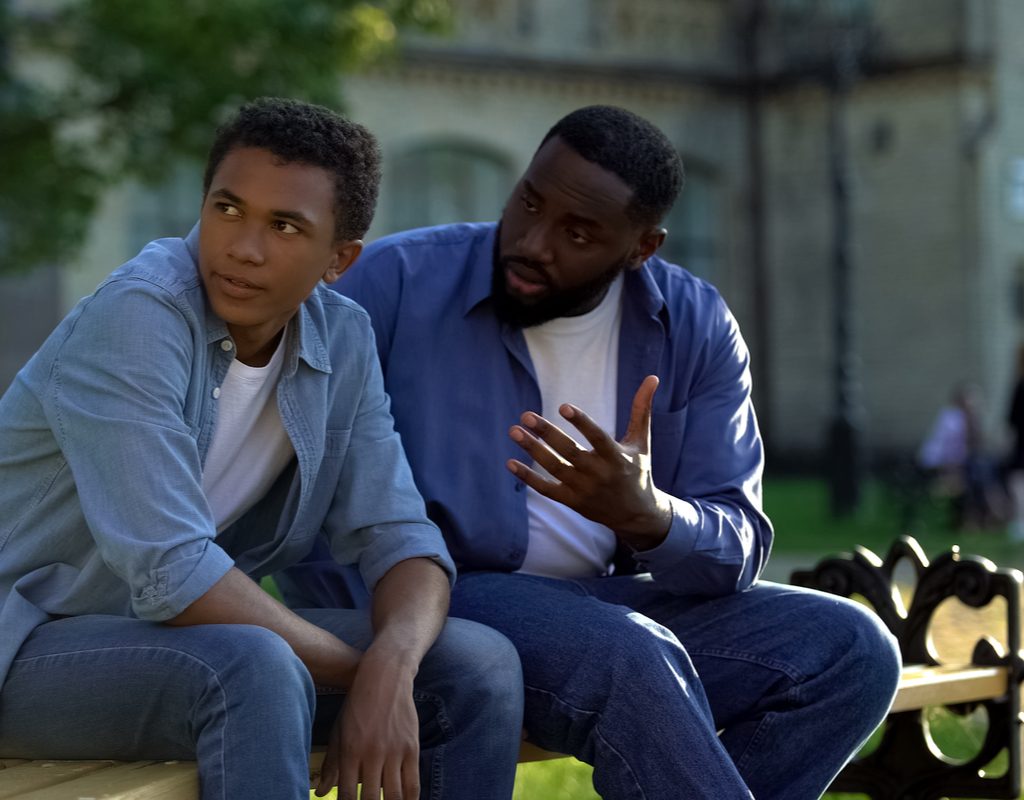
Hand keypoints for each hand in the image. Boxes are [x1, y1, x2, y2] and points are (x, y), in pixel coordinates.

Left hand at [315, 653, 419, 798]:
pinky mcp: (411, 748)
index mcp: (350, 751)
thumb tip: (319, 793)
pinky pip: (412, 784)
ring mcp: (394, 751)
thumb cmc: (357, 706)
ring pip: (394, 796)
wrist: (385, 678)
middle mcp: (371, 753)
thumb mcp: (339, 732)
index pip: (346, 795)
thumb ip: (331, 765)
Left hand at [507, 374, 672, 550]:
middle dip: (547, 433)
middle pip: (569, 452)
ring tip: (514, 430)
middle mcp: (599, 474)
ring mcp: (584, 489)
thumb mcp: (642, 441)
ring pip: (554, 468)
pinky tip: (510, 462)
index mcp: (616, 457)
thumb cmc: (638, 471)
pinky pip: (546, 489)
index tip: (563, 406)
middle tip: (526, 415)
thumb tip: (652, 377)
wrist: (636, 515)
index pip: (597, 437)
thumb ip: (642, 410)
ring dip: (532, 450)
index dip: (581, 422)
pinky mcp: (572, 501)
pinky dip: (528, 478)